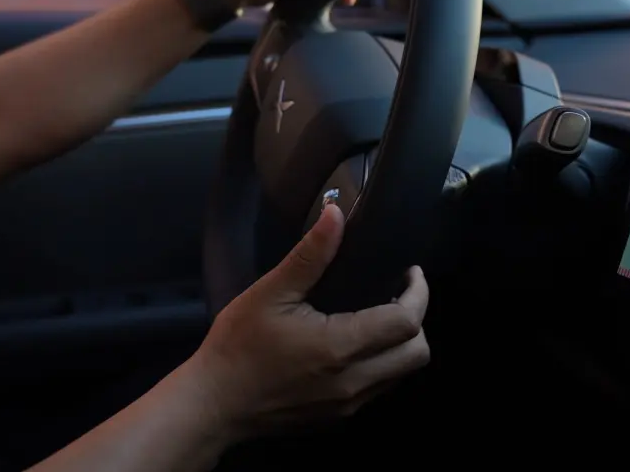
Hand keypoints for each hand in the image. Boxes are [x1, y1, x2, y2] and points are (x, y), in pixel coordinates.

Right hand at [188, 204, 429, 438]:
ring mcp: (348, 405)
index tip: (409, 272)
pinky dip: (383, 364)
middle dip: (417, 319)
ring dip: (402, 344)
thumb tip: (336, 213)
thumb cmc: (237, 346)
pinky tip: (358, 343)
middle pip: (417, 353)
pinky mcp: (339, 417)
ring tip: (380, 314)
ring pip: (402, 374)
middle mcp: (353, 381)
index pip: (407, 322)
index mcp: (340, 347)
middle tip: (397, 293)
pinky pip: (380, 388)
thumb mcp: (270, 293)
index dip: (418, 293)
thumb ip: (310, 254)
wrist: (212, 405)